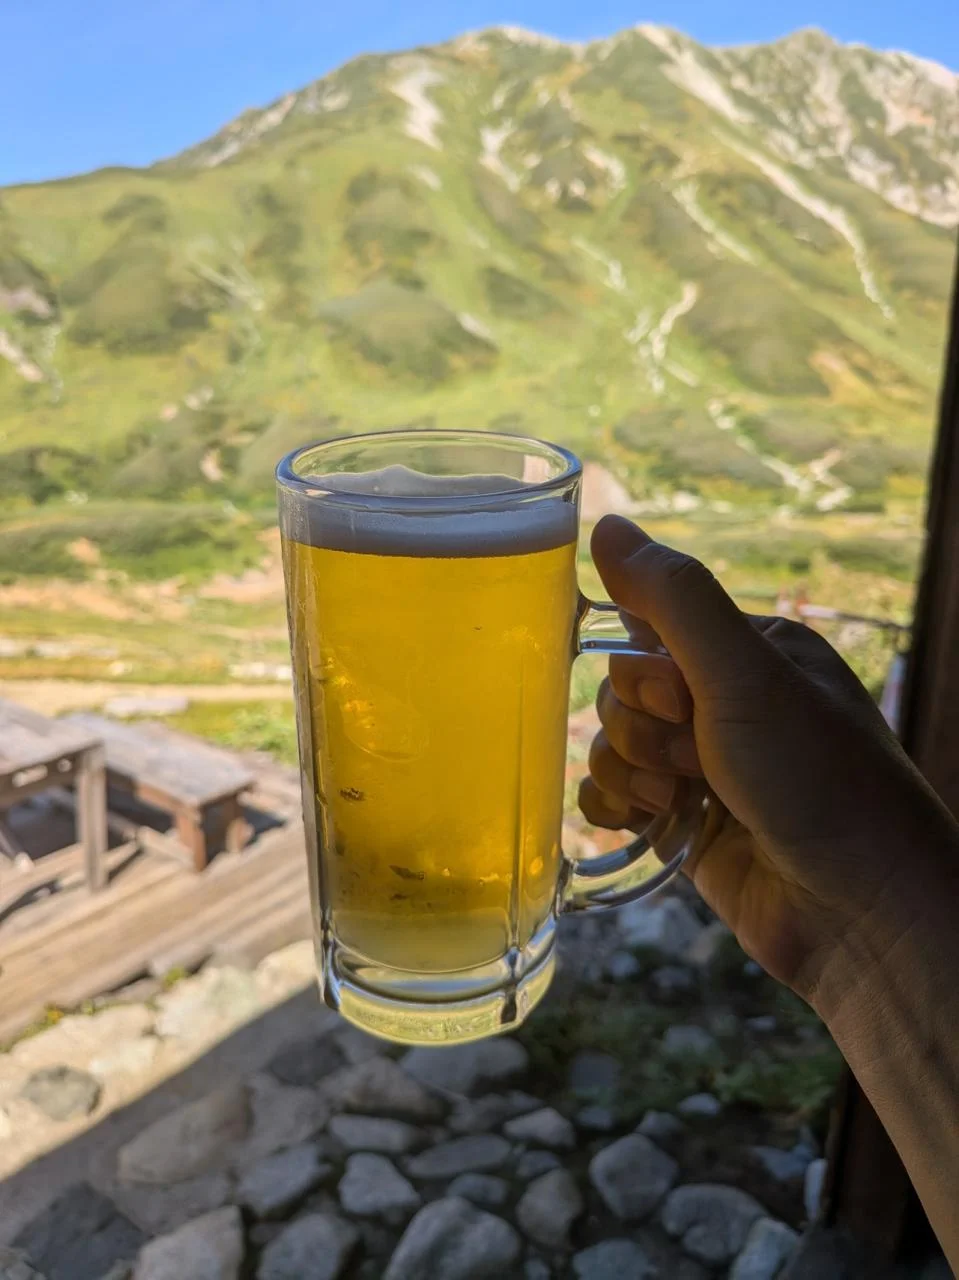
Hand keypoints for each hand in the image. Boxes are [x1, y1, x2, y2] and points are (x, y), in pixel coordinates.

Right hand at [580, 516, 957, 1008]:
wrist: (860, 911)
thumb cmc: (817, 779)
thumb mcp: (746, 674)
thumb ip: (673, 598)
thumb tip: (605, 523)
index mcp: (748, 651)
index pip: (646, 628)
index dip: (646, 671)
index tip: (684, 703)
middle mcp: (723, 704)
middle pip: (619, 692)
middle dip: (643, 732)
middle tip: (699, 763)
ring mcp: (701, 766)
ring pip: (610, 745)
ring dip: (632, 775)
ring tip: (687, 804)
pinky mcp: (683, 822)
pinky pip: (611, 796)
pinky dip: (616, 809)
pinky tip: (642, 824)